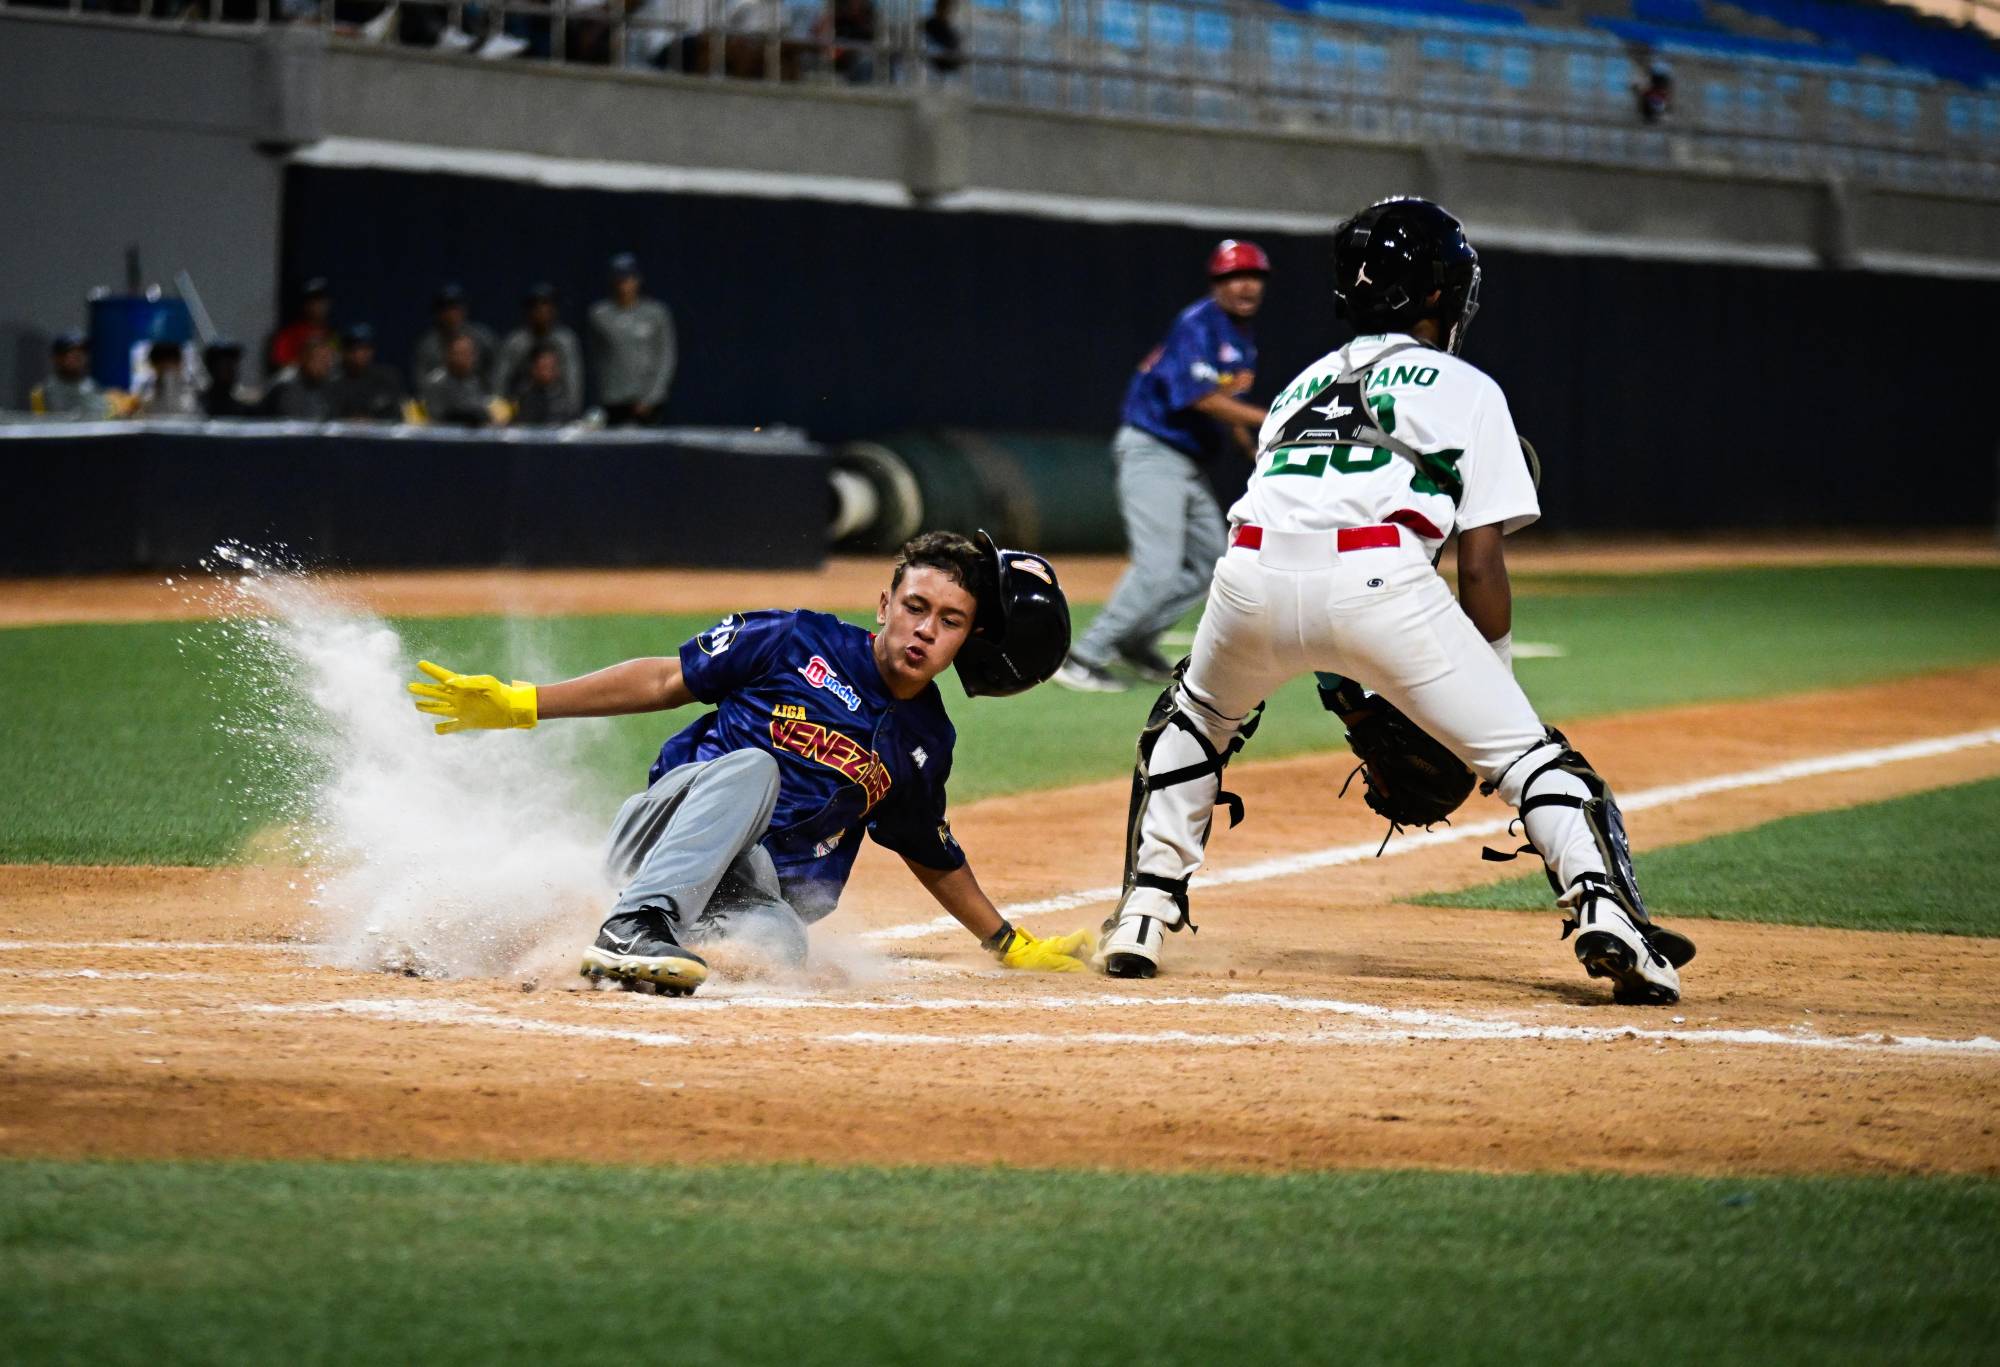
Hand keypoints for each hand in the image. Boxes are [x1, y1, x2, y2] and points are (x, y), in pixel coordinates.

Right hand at [406, 659, 538, 734]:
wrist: (512, 710)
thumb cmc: (500, 693)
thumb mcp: (485, 683)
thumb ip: (467, 682)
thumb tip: (447, 684)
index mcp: (463, 685)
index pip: (443, 676)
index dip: (431, 670)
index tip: (420, 664)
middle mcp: (459, 698)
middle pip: (436, 693)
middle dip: (423, 690)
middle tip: (410, 686)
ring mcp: (461, 710)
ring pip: (440, 709)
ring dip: (428, 707)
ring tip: (416, 705)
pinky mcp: (467, 722)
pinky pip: (452, 726)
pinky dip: (443, 728)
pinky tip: (436, 730)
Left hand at [991, 924, 1093, 972]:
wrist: (1013, 952)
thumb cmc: (1030, 958)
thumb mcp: (1052, 963)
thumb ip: (1070, 965)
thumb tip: (1086, 969)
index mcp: (1064, 944)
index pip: (1084, 935)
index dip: (1092, 944)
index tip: (1092, 958)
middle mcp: (1062, 943)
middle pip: (1082, 947)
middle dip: (1086, 958)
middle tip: (1085, 971)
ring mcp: (1056, 947)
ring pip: (1074, 953)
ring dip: (1077, 963)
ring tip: (1073, 974)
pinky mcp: (1050, 953)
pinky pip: (1065, 957)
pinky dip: (1068, 964)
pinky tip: (1062, 973)